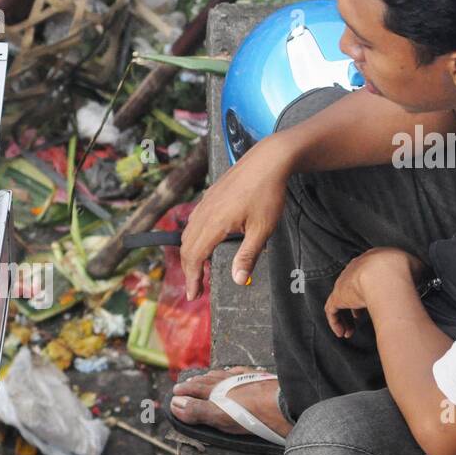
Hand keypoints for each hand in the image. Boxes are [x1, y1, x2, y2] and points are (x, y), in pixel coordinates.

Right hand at [180, 136, 294, 300]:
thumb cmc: (268, 193)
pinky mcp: (210, 196)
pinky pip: (194, 221)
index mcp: (214, 224)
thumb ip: (248, 255)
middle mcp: (204, 214)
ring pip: (188, 234)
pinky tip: (206, 242)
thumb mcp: (262, 229)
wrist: (268, 159)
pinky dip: (194, 238)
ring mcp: (205, 203)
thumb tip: (237, 280)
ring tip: (201, 269)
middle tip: (196, 288)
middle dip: (189, 270)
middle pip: (186, 248)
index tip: (193, 295)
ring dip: (191, 254)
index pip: (195, 258)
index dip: (192, 279)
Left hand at [323, 247, 425, 337]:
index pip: (366, 274)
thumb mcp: (415, 266)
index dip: (369, 288)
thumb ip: (416, 272)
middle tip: (360, 316)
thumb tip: (421, 278)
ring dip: (345, 317)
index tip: (374, 300)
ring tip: (351, 331)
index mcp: (372, 259)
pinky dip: (336, 322)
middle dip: (355, 303)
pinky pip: (332, 311)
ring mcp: (344, 282)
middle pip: (352, 287)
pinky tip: (343, 333)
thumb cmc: (403, 270)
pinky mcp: (338, 296)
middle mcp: (355, 269)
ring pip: (340, 300)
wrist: (387, 274)